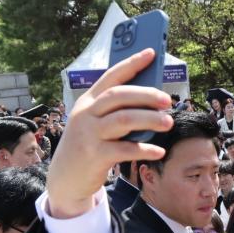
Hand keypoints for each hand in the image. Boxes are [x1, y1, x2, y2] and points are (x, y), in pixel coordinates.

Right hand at [46, 49, 173, 217]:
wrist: (65, 178)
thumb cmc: (88, 146)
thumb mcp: (95, 123)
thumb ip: (116, 112)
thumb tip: (151, 102)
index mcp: (88, 101)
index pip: (112, 76)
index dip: (132, 64)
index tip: (151, 53)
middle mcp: (86, 114)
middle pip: (119, 96)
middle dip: (146, 95)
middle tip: (167, 101)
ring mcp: (89, 134)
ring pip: (124, 120)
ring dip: (150, 120)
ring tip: (168, 123)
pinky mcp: (95, 156)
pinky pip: (125, 149)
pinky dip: (144, 149)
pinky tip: (159, 151)